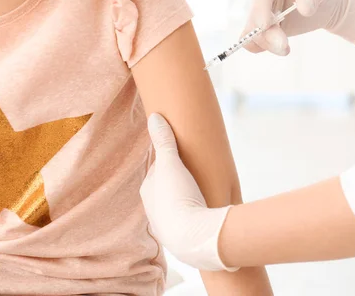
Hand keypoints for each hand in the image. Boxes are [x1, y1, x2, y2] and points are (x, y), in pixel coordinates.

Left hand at [140, 114, 237, 271]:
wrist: (193, 237)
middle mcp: (153, 210)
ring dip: (187, 197)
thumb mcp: (170, 163)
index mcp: (148, 191)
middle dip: (178, 179)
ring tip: (204, 188)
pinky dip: (196, 212)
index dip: (170, 160)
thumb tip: (154, 117)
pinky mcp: (184, 237)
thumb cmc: (178, 197)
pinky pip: (189, 219)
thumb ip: (163, 140)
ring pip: (178, 205)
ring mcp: (168, 225)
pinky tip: (207, 208)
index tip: (183, 152)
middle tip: (196, 168)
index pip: (158, 170)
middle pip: (167, 188)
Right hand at [242, 0, 354, 54]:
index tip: (265, 26)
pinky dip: (266, 47)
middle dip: (265, 33)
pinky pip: (258, 41)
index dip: (260, 10)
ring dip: (267, 43)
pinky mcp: (267, 29)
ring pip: (254, 32)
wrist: (329, 4)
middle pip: (255, 17)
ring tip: (286, 49)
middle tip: (283, 46)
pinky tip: (281, 49)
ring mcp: (264, 13)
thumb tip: (303, 9)